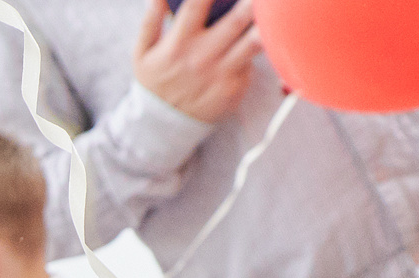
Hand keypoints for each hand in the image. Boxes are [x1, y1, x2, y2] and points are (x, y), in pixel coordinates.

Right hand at [133, 0, 262, 125]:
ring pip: (253, 43)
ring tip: (276, 12)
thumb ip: (151, 20)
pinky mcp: (234, 87)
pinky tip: (259, 39)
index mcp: (178, 44)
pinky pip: (251, 63)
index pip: (196, 6)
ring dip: (266, 24)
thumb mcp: (142, 52)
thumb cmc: (155, 81)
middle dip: (252, 4)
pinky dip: (257, 49)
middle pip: (235, 21)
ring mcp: (221, 74)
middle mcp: (201, 57)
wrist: (164, 125)